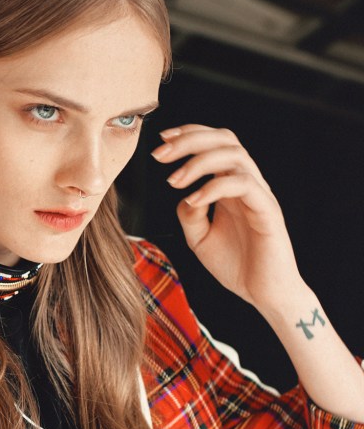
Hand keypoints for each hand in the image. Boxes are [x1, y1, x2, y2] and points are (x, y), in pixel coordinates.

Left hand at [152, 124, 303, 312]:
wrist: (263, 294)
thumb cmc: (236, 265)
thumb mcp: (199, 238)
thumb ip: (188, 214)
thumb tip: (181, 195)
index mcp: (231, 185)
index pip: (215, 143)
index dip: (190, 134)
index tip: (162, 139)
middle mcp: (247, 183)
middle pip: (225, 140)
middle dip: (189, 140)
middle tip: (159, 155)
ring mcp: (259, 195)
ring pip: (235, 155)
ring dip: (198, 162)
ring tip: (173, 181)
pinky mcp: (267, 210)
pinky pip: (243, 185)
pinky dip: (215, 187)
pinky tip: (194, 199)